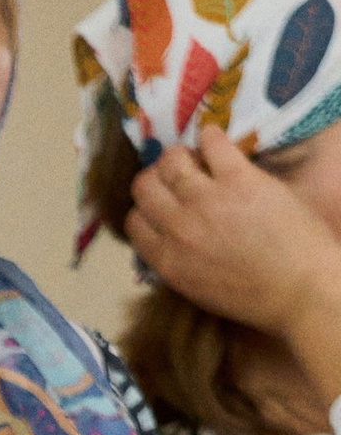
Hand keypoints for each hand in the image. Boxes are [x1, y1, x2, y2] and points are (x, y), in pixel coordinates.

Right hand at [126, 126, 340, 361]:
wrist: (300, 290)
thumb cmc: (255, 298)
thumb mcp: (199, 290)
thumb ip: (177, 263)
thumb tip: (167, 240)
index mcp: (167, 261)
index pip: (135, 221)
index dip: (149, 208)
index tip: (166, 204)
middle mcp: (179, 228)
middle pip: (144, 186)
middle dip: (159, 178)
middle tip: (180, 177)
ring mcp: (206, 200)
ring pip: (170, 160)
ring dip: (183, 155)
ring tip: (200, 159)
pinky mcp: (237, 179)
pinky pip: (211, 142)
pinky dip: (211, 137)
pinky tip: (218, 143)